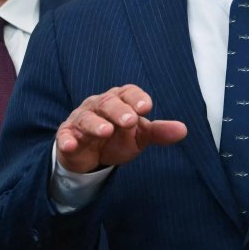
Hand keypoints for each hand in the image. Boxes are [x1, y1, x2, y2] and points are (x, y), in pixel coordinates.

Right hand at [54, 85, 186, 173]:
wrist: (92, 156)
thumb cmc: (118, 138)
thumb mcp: (140, 136)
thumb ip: (159, 132)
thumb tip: (183, 130)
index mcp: (119, 100)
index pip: (127, 93)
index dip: (136, 98)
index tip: (146, 108)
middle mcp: (98, 106)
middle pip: (107, 103)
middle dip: (118, 111)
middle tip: (130, 121)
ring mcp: (80, 120)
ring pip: (86, 118)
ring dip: (95, 124)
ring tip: (106, 131)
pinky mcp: (66, 136)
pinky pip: (65, 135)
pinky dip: (67, 140)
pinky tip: (71, 145)